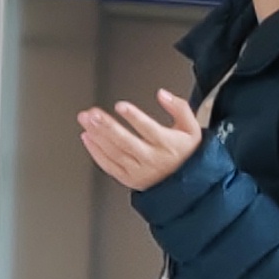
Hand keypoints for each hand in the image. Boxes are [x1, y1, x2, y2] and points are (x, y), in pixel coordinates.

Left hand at [76, 89, 205, 193]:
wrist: (186, 183)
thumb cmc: (187, 153)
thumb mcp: (192, 127)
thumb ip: (179, 107)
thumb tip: (162, 94)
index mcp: (167, 144)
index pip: (149, 130)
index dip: (134, 117)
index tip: (121, 106)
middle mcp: (152, 158)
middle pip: (126, 142)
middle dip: (107, 127)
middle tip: (93, 114)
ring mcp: (139, 171)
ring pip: (114, 153)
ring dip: (97, 135)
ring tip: (86, 120)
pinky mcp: (129, 179)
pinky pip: (109, 166)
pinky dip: (95, 152)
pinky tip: (88, 137)